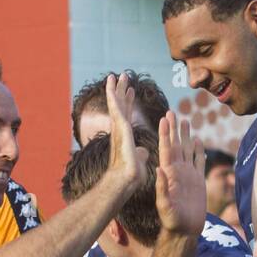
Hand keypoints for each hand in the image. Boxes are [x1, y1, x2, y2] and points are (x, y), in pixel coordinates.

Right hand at [104, 73, 147, 192]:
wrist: (124, 181)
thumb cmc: (131, 176)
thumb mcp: (140, 161)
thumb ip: (140, 153)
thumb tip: (144, 151)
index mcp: (126, 136)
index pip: (128, 115)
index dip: (129, 103)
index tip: (131, 91)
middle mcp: (120, 130)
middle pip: (121, 106)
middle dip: (122, 91)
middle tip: (122, 76)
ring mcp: (118, 129)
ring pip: (116, 105)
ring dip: (115, 89)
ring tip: (115, 75)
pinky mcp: (120, 129)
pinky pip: (116, 108)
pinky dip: (113, 96)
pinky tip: (112, 85)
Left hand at [154, 111, 205, 236]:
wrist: (184, 230)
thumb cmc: (172, 220)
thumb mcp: (165, 205)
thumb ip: (162, 188)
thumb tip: (160, 169)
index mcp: (169, 173)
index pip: (166, 148)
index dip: (165, 133)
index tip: (164, 118)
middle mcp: (178, 171)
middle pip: (176, 145)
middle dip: (174, 129)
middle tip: (171, 112)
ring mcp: (188, 175)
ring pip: (187, 150)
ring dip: (185, 135)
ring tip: (185, 120)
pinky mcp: (198, 181)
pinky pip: (199, 162)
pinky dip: (198, 150)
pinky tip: (197, 140)